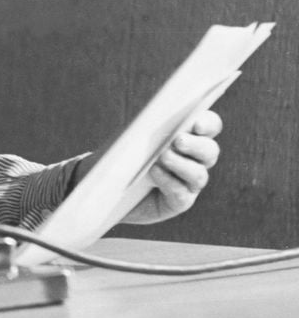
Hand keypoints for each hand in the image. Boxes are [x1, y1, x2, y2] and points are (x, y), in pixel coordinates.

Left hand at [120, 109, 222, 224]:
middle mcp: (194, 160)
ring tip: (162, 157)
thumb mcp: (130, 136)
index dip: (208, 124)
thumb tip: (152, 115)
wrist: (108, 189)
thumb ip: (146, 125)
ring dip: (182, 164)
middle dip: (196, 145)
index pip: (210, 126)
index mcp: (188, 137)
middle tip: (178, 140)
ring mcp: (188, 183)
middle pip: (210, 151)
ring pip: (198, 174)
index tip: (197, 123)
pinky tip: (154, 172)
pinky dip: (169, 181)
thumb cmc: (121, 155)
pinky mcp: (178, 202)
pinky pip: (181, 193)